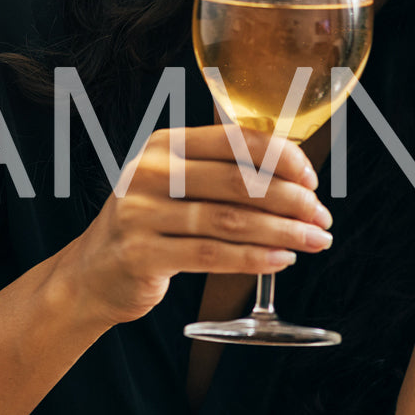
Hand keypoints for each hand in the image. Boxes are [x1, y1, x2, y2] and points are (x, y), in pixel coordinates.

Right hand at [52, 126, 333, 329]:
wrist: (92, 273)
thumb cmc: (153, 225)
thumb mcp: (177, 186)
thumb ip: (224, 174)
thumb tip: (299, 178)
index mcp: (164, 145)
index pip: (235, 141)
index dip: (282, 158)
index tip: (313, 179)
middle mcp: (149, 172)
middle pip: (239, 183)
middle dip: (292, 200)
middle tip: (322, 217)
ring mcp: (140, 213)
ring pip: (230, 221)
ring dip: (283, 233)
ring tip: (314, 241)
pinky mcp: (140, 254)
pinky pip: (211, 256)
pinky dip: (253, 259)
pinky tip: (282, 261)